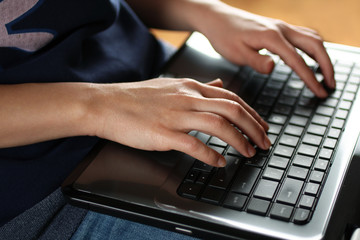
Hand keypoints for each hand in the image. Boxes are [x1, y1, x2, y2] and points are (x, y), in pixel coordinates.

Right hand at [88, 78, 270, 166]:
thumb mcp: (171, 85)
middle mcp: (187, 98)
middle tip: (264, 142)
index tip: (262, 126)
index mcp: (190, 87)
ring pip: (219, 125)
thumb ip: (198, 86)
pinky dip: (212, 155)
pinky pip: (195, 145)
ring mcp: (176, 115)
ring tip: (249, 153)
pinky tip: (220, 162)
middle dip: (254, 128)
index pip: (231, 98)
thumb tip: (219, 84)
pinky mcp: (163, 133)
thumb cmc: (136, 97)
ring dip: (239, 140)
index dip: (252, 113)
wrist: (106, 104)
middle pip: (232, 110)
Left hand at [196, 2, 334, 97]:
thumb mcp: (236, 53)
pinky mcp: (278, 28)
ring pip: (312, 38)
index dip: (311, 78)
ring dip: (323, 55)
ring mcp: (281, 26)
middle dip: (327, 65)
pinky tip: (311, 57)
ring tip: (326, 73)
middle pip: (315, 45)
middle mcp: (281, 29)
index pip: (298, 61)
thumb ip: (256, 61)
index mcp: (271, 37)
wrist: (217, 18)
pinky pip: (304, 35)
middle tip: (331, 84)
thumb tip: (273, 68)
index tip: (320, 92)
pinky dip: (313, 47)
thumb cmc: (224, 35)